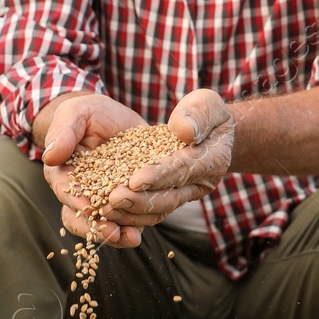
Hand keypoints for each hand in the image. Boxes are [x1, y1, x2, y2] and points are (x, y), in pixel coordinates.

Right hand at [39, 93, 149, 247]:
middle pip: (83, 218)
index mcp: (64, 174)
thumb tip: (51, 156)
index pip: (66, 192)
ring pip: (106, 224)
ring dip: (119, 232)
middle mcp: (81, 193)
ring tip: (132, 236)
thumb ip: (63, 132)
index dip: (77, 203)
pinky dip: (134, 228)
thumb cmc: (90, 114)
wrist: (115, 117)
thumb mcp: (76, 113)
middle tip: (114, 233)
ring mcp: (104, 200)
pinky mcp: (127, 199)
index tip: (90, 209)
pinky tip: (141, 233)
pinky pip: (128, 220)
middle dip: (98, 228)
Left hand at [106, 89, 234, 223]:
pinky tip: (109, 211)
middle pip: (169, 197)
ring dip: (132, 212)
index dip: (159, 175)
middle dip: (140, 200)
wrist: (211, 129)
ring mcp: (186, 193)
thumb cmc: (205, 111)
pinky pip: (152, 212)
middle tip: (113, 199)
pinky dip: (131, 214)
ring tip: (106, 209)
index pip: (182, 169)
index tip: (134, 180)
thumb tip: (184, 131)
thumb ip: (197, 115)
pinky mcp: (171, 197)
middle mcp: (200, 183)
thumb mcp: (205, 104)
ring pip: (159, 210)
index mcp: (212, 159)